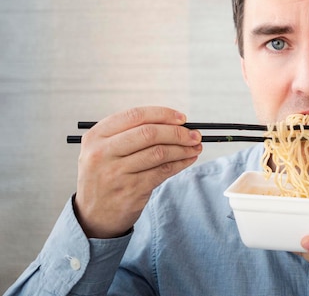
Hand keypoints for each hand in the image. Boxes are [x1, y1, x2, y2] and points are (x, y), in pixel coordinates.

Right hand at [74, 106, 201, 237]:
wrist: (93, 214)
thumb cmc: (105, 176)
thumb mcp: (104, 150)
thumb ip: (130, 133)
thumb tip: (174, 122)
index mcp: (96, 136)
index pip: (135, 116)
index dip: (163, 115)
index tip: (182, 118)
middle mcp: (103, 152)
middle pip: (149, 133)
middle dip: (178, 132)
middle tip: (194, 135)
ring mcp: (116, 172)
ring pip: (159, 152)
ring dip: (183, 148)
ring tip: (195, 147)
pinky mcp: (131, 189)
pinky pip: (163, 171)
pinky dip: (180, 163)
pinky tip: (188, 159)